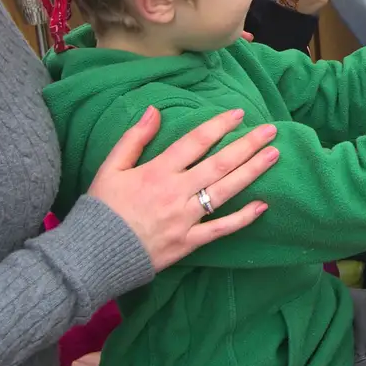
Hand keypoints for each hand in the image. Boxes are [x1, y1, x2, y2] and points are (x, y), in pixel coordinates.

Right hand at [87, 107, 279, 270]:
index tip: (240, 114)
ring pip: (225, 192)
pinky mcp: (188, 242)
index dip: (219, 126)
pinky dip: (242, 218)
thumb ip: (133, 139)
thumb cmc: (101, 209)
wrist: (92, 255)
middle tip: (271, 131)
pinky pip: (220, 230)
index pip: (195, 142)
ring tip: (273, 156)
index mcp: (157, 171)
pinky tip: (262, 206)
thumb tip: (154, 111)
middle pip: (219, 164)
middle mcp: (176, 192)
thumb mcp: (110, 168)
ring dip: (252, 172)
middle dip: (247, 145)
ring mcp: (185, 218)